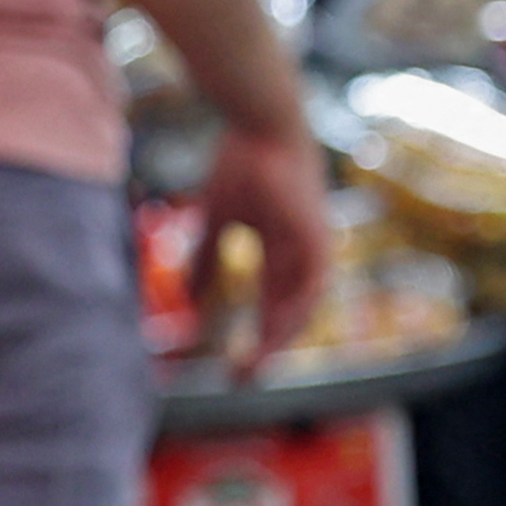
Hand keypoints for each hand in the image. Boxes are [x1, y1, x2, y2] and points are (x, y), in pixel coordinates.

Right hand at [190, 119, 334, 374]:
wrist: (260, 125)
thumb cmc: (240, 163)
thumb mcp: (216, 219)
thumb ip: (205, 258)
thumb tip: (186, 299)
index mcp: (282, 251)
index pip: (272, 304)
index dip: (255, 334)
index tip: (233, 364)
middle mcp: (303, 254)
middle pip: (289, 312)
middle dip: (266, 347)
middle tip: (242, 380)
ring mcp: (314, 245)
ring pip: (303, 304)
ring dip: (280, 335)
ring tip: (254, 365)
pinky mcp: (318, 234)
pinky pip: (312, 281)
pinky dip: (294, 307)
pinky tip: (274, 330)